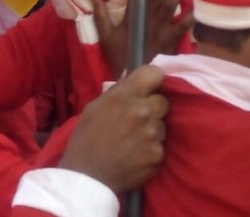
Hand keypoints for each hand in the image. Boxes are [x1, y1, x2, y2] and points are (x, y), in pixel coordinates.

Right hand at [58, 65, 167, 192]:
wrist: (87, 175)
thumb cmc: (86, 138)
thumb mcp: (95, 107)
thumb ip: (118, 92)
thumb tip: (133, 79)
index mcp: (124, 96)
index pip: (154, 74)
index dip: (153, 80)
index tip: (149, 87)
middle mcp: (142, 112)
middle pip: (163, 101)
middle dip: (152, 108)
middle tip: (138, 118)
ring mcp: (152, 134)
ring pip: (162, 125)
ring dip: (151, 130)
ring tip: (133, 140)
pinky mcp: (158, 155)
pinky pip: (160, 146)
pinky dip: (150, 150)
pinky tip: (136, 155)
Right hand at [92, 0, 193, 73]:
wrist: (133, 76)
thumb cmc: (119, 55)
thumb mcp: (105, 35)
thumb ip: (100, 15)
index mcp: (134, 16)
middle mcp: (150, 19)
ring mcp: (162, 29)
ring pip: (172, 6)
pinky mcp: (172, 40)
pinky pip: (184, 26)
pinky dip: (191, 16)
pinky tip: (198, 6)